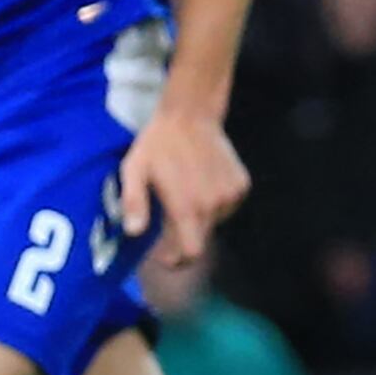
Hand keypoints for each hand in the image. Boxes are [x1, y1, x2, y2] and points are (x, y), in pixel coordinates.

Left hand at [118, 103, 249, 269]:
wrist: (191, 114)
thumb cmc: (157, 144)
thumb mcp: (134, 170)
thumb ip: (134, 203)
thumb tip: (134, 233)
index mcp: (187, 207)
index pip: (190, 253)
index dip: (176, 260)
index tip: (163, 256)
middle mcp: (214, 205)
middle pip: (201, 239)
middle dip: (183, 237)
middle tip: (167, 219)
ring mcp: (231, 195)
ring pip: (214, 222)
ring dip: (199, 218)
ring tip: (184, 195)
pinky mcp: (241, 185)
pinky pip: (227, 206)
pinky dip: (214, 204)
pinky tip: (201, 183)